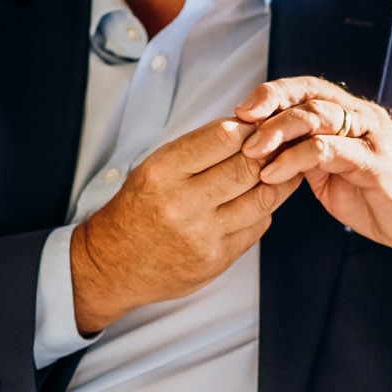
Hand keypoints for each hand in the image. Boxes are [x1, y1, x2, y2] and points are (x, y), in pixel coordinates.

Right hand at [68, 117, 297, 334]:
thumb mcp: (155, 167)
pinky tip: (256, 201)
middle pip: (248, 166)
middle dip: (268, 153)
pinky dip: (263, 209)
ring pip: (263, 198)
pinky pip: (258, 225)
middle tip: (275, 148)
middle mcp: (182, 203)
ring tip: (276, 171)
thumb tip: (251, 128)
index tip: (256, 128)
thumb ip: (199, 149)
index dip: (249, 129)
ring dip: (276, 181)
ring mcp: (202, 234)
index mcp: (162, 172)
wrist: (114, 264)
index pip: (224, 137)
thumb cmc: (138, 208)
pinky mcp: (217, 259)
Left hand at [236, 77, 391, 258]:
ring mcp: (370, 135)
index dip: (273, 93)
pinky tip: (273, 174)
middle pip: (309, 94)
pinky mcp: (374, 161)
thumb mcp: (330, 171)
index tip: (242, 110)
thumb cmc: (374, 196)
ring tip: (252, 152)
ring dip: (277, 132)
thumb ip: (304, 152)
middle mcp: (361, 116)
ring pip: (317, 117)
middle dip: (270, 106)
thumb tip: (263, 146)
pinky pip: (327, 150)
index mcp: (350, 114)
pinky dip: (294, 159)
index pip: (307, 87)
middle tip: (240, 125)